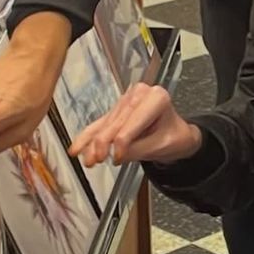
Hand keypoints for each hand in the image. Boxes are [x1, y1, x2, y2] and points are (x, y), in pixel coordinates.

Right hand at [69, 83, 200, 165]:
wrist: (177, 134)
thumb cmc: (174, 136)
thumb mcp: (161, 146)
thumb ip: (138, 149)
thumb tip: (115, 154)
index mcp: (157, 98)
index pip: (133, 121)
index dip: (122, 141)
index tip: (117, 158)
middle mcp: (141, 93)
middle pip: (117, 121)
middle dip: (103, 142)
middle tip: (95, 160)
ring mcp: (127, 99)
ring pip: (106, 123)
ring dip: (94, 143)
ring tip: (88, 160)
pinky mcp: (117, 109)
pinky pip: (100, 123)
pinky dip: (88, 137)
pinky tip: (76, 148)